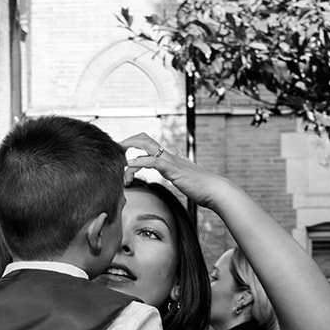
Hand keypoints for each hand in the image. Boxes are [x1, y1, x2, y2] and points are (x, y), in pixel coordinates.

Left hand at [120, 133, 234, 208]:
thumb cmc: (201, 186)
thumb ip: (178, 163)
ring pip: (146, 147)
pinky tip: (128, 166)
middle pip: (144, 139)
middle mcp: (169, 155)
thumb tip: (178, 151)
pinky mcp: (173, 169)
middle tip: (115, 152)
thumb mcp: (185, 172)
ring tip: (119, 164)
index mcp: (170, 157)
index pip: (148, 144)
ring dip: (129, 154)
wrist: (214, 190)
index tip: (122, 155)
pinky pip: (152, 161)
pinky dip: (138, 162)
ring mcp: (171, 160)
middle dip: (127, 142)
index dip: (134, 145)